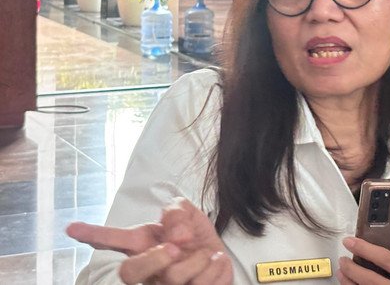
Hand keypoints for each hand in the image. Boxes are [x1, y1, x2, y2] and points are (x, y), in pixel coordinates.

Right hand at [67, 198, 232, 284]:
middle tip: (175, 247)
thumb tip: (175, 232)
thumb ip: (176, 211)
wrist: (220, 258)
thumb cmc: (195, 238)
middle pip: (130, 272)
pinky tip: (217, 261)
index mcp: (142, 245)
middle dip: (155, 258)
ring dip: (200, 258)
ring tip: (207, 253)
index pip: (112, 240)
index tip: (71, 228)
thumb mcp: (187, 214)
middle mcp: (146, 271)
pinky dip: (217, 267)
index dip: (92, 234)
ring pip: (173, 277)